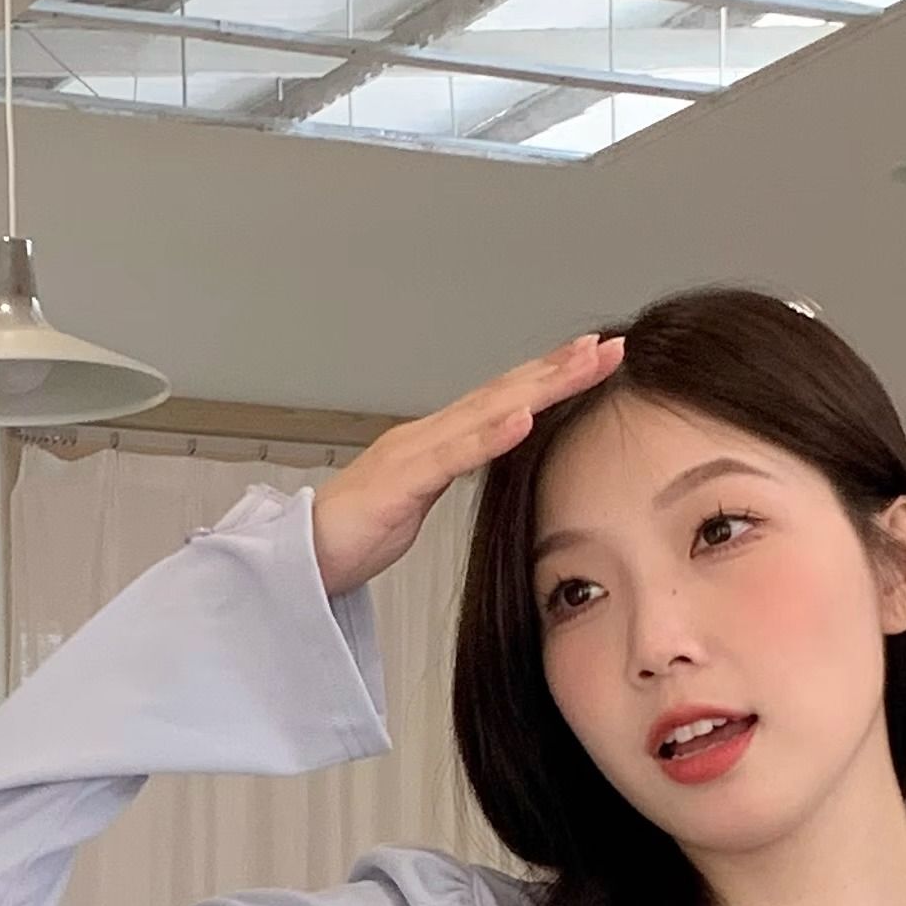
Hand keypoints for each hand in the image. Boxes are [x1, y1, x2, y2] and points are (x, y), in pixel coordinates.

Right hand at [309, 331, 624, 596]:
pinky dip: (490, 435)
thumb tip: (492, 455)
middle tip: (608, 346)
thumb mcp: (420, 500)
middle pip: (504, 393)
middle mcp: (428, 435)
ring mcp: (413, 453)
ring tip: (583, 364)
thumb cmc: (353, 535)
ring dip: (539, 386)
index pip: (503, 401)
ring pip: (487, 412)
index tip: (593, 359)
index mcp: (436, 441)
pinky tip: (524, 418)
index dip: (548, 378)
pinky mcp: (399, 482)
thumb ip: (453, 472)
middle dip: (559, 368)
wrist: (297, 559)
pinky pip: (451, 457)